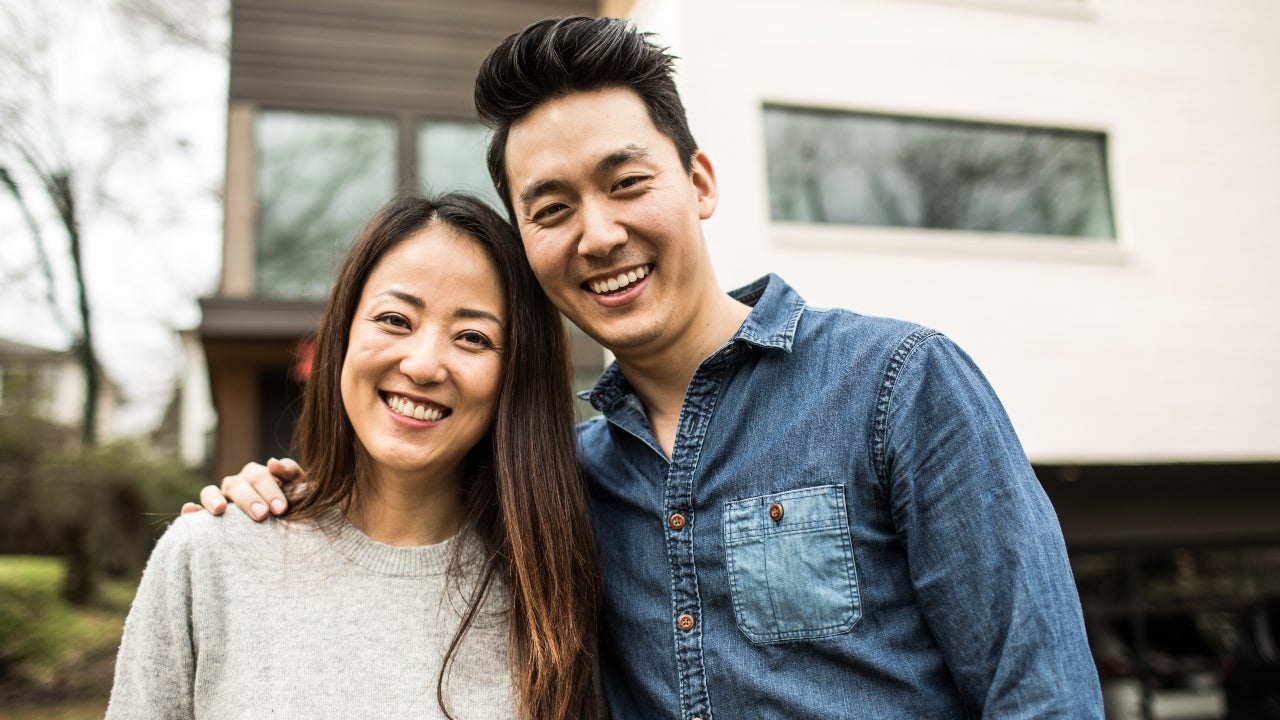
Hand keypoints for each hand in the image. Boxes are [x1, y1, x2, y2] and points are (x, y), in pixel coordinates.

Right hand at [180, 458, 302, 520]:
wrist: (291, 529)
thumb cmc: (295, 506)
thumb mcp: (301, 490)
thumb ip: (292, 474)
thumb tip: (273, 462)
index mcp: (259, 476)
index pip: (261, 475)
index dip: (270, 490)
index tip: (281, 509)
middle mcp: (238, 484)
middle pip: (238, 484)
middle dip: (250, 499)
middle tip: (262, 515)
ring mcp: (221, 499)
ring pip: (210, 491)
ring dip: (214, 499)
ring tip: (221, 510)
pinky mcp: (208, 516)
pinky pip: (195, 511)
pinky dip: (191, 510)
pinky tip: (190, 511)